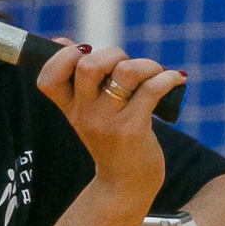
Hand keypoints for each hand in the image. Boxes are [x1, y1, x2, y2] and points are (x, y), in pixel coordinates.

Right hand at [32, 43, 185, 205]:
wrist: (125, 184)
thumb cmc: (110, 140)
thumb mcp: (86, 113)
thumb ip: (76, 79)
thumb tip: (61, 41)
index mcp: (69, 107)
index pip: (48, 78)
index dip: (63, 56)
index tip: (84, 53)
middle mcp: (84, 114)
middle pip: (89, 65)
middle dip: (113, 53)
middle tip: (125, 68)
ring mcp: (108, 122)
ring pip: (125, 71)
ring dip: (145, 64)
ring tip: (154, 72)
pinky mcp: (134, 129)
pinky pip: (152, 89)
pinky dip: (168, 77)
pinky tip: (176, 79)